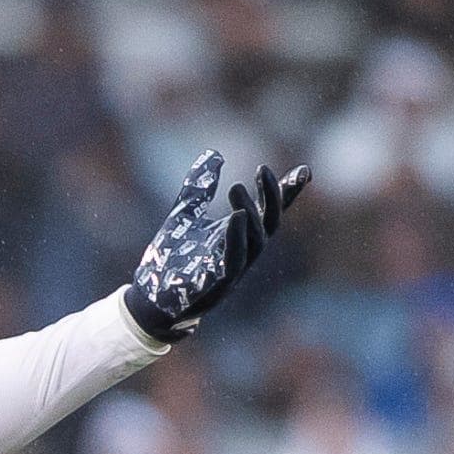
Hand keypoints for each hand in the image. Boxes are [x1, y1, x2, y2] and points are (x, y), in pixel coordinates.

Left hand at [125, 152, 308, 343]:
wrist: (149, 301)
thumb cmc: (170, 260)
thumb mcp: (184, 214)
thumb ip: (200, 187)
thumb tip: (215, 153)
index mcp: (238, 238)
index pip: (268, 213)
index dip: (286, 194)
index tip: (305, 171)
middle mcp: (241, 255)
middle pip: (269, 226)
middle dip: (271, 198)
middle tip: (261, 170)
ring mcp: (232, 273)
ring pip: (254, 244)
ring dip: (250, 214)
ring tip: (237, 187)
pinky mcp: (216, 288)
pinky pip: (233, 263)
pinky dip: (236, 240)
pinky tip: (235, 218)